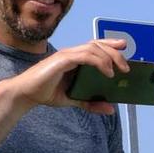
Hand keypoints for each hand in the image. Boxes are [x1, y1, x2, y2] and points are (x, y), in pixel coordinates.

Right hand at [9, 38, 131, 114]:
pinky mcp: (61, 60)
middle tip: (126, 67)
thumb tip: (111, 109)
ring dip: (109, 57)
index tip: (124, 46)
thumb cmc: (47, 92)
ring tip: (118, 71)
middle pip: (97, 44)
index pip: (95, 45)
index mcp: (75, 59)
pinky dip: (98, 62)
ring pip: (93, 48)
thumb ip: (91, 103)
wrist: (27, 94)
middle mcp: (71, 53)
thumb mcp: (74, 100)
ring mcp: (66, 55)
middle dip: (114, 52)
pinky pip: (84, 56)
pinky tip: (107, 72)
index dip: (110, 43)